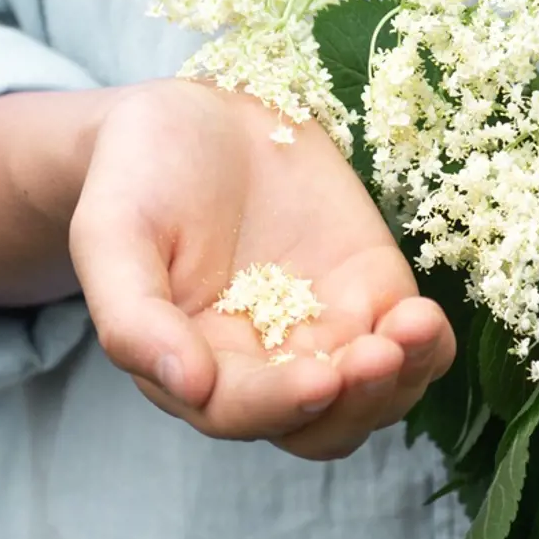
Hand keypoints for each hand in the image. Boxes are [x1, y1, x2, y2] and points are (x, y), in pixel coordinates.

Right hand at [68, 80, 454, 460]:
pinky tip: (426, 318)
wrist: (193, 114)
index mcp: (194, 367)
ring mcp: (324, 330)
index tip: (318, 381)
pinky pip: (410, 344)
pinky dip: (426, 345)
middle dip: (355, 401)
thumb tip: (186, 386)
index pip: (240, 411)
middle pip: (320, 424)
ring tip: (412, 327)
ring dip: (401, 378)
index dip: (280, 405)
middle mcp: (264, 365)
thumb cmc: (137, 177)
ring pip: (375, 396)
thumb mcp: (111, 236)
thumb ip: (133, 317)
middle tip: (376, 355)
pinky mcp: (369, 290)